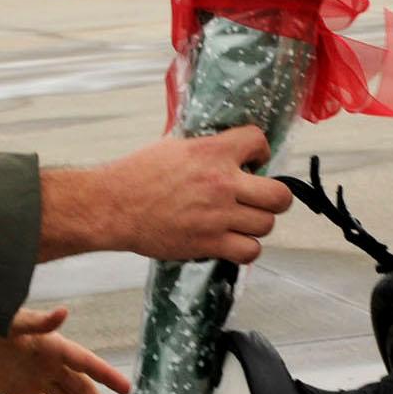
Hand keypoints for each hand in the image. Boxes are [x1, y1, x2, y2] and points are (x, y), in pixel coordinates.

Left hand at [0, 306, 132, 393]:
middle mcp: (49, 363)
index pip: (85, 362)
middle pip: (80, 389)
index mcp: (51, 346)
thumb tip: (64, 313)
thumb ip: (37, 322)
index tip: (126, 389)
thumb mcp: (9, 324)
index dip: (106, 375)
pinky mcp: (21, 391)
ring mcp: (37, 378)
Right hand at [102, 126, 292, 264]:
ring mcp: (218, 216)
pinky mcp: (208, 243)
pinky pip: (249, 251)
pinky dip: (245, 248)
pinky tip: (232, 241)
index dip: (260, 151)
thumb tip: (220, 143)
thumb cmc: (136, 174)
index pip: (259, 142)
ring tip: (241, 221)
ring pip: (266, 224)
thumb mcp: (173, 146)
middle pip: (279, 195)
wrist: (113, 206)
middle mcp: (222, 183)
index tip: (252, 162)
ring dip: (257, 223)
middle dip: (274, 197)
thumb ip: (203, 146)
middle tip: (258, 198)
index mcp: (212, 152)